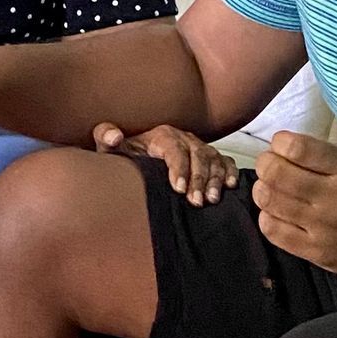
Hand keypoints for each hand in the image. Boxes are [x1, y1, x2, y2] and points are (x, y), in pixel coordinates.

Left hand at [94, 122, 238, 204]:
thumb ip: (105, 139)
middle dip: (198, 178)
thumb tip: (113, 136)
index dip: (179, 167)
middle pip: (198, 154)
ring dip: (215, 179)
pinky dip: (230, 171)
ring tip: (212, 200)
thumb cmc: (125, 156)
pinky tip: (231, 186)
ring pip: (213, 158)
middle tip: (196, 202)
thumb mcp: (111, 149)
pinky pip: (225, 160)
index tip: (178, 189)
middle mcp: (184, 138)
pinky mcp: (209, 158)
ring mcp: (199, 147)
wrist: (136, 157)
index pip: (174, 149)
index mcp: (162, 136)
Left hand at [250, 133, 336, 283]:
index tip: (283, 144)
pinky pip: (273, 231)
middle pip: (275, 174)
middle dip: (267, 163)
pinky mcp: (316, 253)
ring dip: (264, 188)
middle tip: (273, 164)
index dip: (280, 142)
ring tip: (274, 188)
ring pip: (269, 201)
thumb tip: (288, 147)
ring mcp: (322, 229)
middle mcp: (333, 199)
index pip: (297, 149)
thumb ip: (328, 153)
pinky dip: (268, 216)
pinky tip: (279, 211)